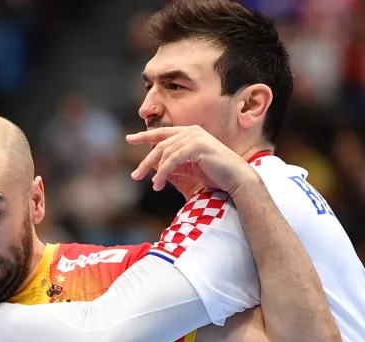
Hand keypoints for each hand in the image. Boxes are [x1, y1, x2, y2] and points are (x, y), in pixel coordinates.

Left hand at [126, 126, 259, 195]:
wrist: (236, 179)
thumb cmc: (215, 175)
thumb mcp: (190, 168)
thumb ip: (175, 164)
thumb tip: (157, 168)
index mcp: (190, 132)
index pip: (162, 133)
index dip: (144, 136)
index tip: (128, 139)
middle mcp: (191, 131)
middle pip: (160, 145)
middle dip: (146, 161)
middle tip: (135, 175)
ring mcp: (195, 137)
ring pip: (164, 153)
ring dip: (155, 171)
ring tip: (154, 186)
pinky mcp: (197, 146)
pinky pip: (172, 159)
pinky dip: (163, 172)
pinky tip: (159, 183)